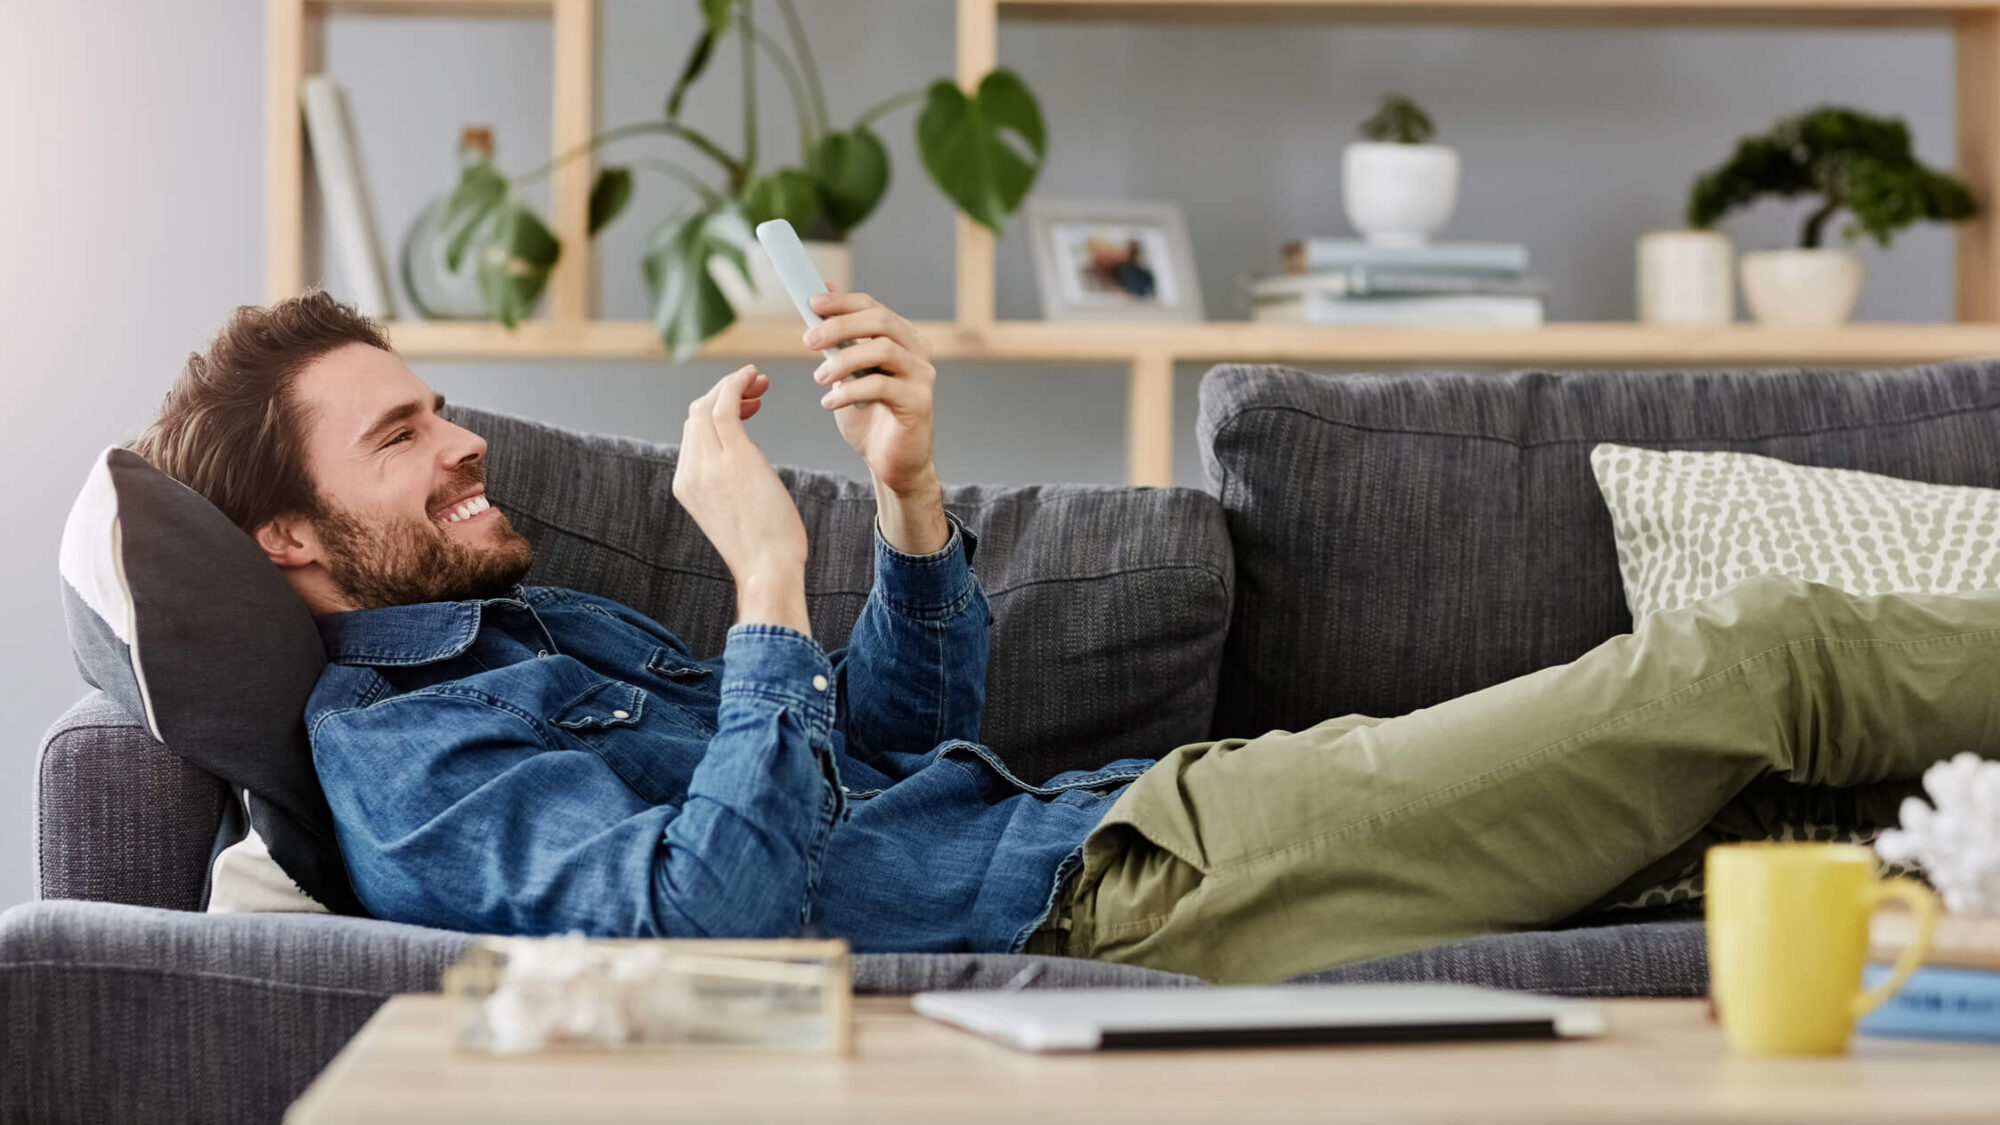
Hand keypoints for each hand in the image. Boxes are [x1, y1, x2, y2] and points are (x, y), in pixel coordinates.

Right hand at [672, 365, 810, 632]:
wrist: (768, 569)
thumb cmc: (763, 547)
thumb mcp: (734, 512)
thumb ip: (727, 485)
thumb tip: (743, 470)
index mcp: (685, 484)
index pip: (692, 432)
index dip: (715, 410)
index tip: (747, 406)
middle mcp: (689, 471)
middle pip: (695, 413)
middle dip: (724, 392)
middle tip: (757, 388)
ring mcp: (707, 463)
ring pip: (707, 404)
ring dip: (732, 385)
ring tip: (760, 382)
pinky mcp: (733, 457)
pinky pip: (725, 405)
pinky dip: (736, 383)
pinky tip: (753, 375)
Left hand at [804, 287, 938, 497]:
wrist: (891, 462)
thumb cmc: (869, 416)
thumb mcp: (847, 372)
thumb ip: (839, 338)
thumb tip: (822, 292)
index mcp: (902, 338)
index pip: (873, 307)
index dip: (842, 302)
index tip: (811, 303)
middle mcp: (918, 351)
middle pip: (880, 322)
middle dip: (840, 326)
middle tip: (808, 340)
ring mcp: (922, 375)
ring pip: (883, 350)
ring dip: (843, 360)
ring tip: (818, 378)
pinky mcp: (920, 402)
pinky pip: (881, 386)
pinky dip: (849, 391)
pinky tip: (830, 403)